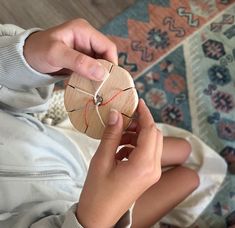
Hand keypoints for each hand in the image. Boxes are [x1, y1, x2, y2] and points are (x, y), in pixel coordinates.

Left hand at [23, 19, 117, 79]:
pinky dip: (92, 78)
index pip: (108, 46)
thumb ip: (79, 62)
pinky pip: (92, 70)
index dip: (111, 63)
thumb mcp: (56, 54)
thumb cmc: (38, 51)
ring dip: (99, 76)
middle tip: (103, 86)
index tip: (108, 79)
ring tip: (96, 88)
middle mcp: (87, 39)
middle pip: (106, 57)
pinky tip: (89, 85)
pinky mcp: (82, 60)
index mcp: (84, 31)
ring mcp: (85, 50)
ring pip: (100, 65)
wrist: (27, 58)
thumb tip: (101, 73)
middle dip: (105, 71)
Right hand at [77, 99, 162, 226]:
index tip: (138, 102)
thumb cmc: (97, 192)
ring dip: (136, 135)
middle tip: (123, 119)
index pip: (150, 130)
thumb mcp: (101, 160)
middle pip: (154, 136)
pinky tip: (118, 149)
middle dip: (140, 124)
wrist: (98, 217)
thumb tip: (116, 114)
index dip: (145, 113)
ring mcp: (152, 173)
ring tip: (117, 136)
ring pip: (151, 144)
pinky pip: (146, 153)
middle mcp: (153, 169)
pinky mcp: (147, 176)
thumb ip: (111, 134)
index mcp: (143, 165)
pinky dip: (134, 146)